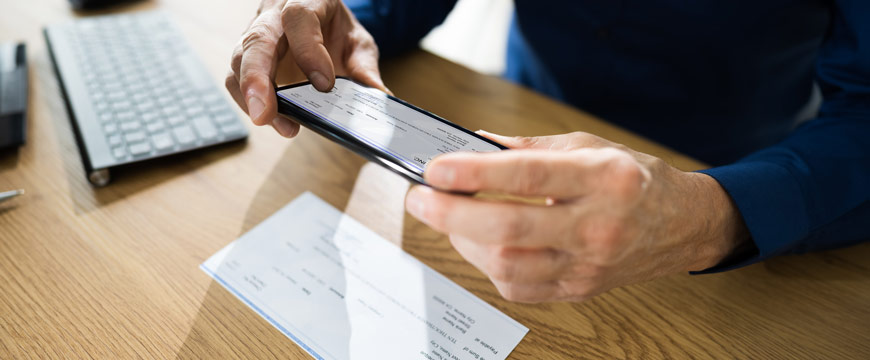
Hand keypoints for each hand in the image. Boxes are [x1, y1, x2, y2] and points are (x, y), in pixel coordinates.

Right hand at [226, 0, 386, 137]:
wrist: (318, 19)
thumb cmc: (335, 29)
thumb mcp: (357, 42)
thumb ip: (365, 67)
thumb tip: (378, 97)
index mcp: (307, 1)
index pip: (299, 19)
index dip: (309, 51)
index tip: (325, 85)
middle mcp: (274, 15)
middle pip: (257, 40)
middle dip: (258, 79)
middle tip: (265, 114)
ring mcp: (256, 34)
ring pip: (240, 60)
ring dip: (250, 95)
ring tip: (271, 121)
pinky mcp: (247, 57)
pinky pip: (235, 77)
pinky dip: (247, 100)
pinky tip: (270, 118)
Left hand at [404, 131, 748, 302]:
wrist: (681, 225)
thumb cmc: (634, 179)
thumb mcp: (590, 145)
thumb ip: (529, 147)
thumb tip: (473, 144)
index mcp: (604, 177)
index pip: (528, 176)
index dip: (475, 174)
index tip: (435, 169)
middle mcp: (598, 225)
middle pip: (510, 229)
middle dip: (451, 215)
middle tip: (420, 198)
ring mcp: (589, 264)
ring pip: (509, 266)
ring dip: (464, 242)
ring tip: (449, 218)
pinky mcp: (579, 289)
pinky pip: (519, 289)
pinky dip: (488, 265)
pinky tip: (479, 244)